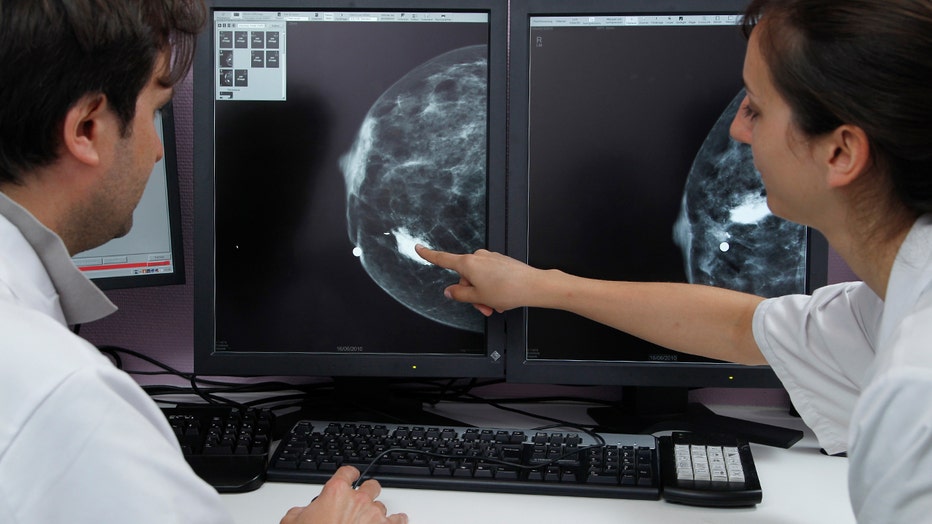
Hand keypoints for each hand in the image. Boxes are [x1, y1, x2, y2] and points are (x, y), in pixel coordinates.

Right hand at [280, 466, 407, 523]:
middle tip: (360, 501)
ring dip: (376, 512)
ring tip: (370, 520)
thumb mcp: (293, 521)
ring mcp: (374, 515)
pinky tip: (396, 521)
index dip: (349, 474)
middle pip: (371, 486)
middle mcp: (358, 500)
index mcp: (336, 492)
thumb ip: (301, 511)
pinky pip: (398, 520)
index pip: (347, 472)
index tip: (350, 477)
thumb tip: (302, 512)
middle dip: (366, 492)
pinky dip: (397, 521)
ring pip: (382, 505)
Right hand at [415, 244, 541, 314]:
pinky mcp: (501, 262)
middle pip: (465, 278)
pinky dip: (493, 288)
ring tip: (495, 305)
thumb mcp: (477, 297)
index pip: (442, 259)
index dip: (429, 255)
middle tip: (483, 306)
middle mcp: (478, 257)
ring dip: (484, 294)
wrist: (533, 286)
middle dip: (472, 294)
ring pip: (478, 279)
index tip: (419, 248)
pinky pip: (490, 276)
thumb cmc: (508, 289)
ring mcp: (491, 258)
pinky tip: (502, 298)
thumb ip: (459, 294)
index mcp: (468, 263)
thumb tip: (450, 291)